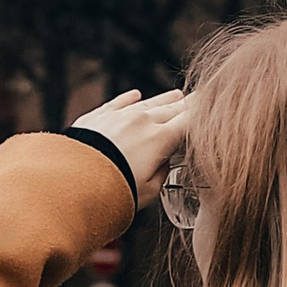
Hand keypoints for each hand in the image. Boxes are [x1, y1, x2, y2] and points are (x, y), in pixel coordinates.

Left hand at [70, 86, 194, 199]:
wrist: (72, 181)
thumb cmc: (112, 191)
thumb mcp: (148, 191)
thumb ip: (162, 172)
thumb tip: (164, 161)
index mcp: (160, 140)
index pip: (190, 122)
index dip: (204, 114)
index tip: (213, 110)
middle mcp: (142, 122)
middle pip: (172, 109)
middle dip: (188, 104)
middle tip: (201, 98)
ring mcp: (119, 116)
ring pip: (148, 104)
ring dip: (164, 100)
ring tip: (177, 95)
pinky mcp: (98, 117)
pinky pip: (118, 103)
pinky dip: (128, 99)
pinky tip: (135, 95)